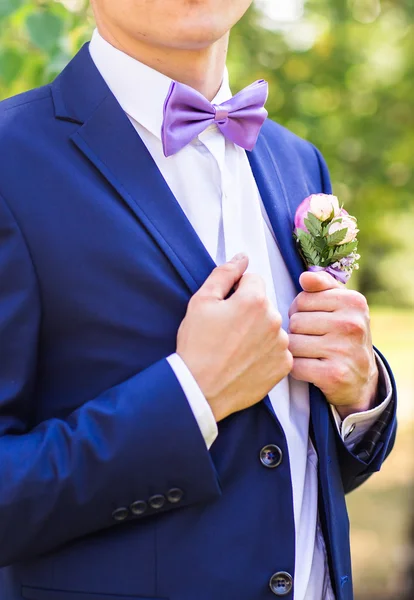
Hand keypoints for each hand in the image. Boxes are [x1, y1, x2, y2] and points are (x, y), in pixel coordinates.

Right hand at [177, 254, 292, 421]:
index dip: (235, 292)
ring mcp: (281, 344)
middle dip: (248, 312)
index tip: (224, 310)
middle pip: (263, 304)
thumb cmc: (197, 346)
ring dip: (258, 332)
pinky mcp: (284, 366)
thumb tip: (242, 258)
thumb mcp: (201, 301)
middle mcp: (274, 320)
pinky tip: (246, 361)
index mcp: (254, 300)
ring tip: (235, 348)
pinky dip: (265, 353)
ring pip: (271, 327)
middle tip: (227, 331)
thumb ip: (224, 273)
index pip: (253, 280)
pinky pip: (277, 350)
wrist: (200, 389)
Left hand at [288, 271, 378, 418]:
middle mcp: (352, 324)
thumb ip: (322, 285)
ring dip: (296, 352)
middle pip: (295, 321)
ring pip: (293, 344)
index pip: (302, 300)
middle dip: (297, 332)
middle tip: (313, 340)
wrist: (362, 378)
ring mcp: (344, 350)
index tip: (313, 321)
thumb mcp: (340, 305)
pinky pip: (295, 366)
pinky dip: (297, 369)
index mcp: (353, 302)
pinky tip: (311, 369)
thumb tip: (305, 277)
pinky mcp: (334, 375)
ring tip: (312, 354)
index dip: (300, 311)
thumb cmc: (344, 334)